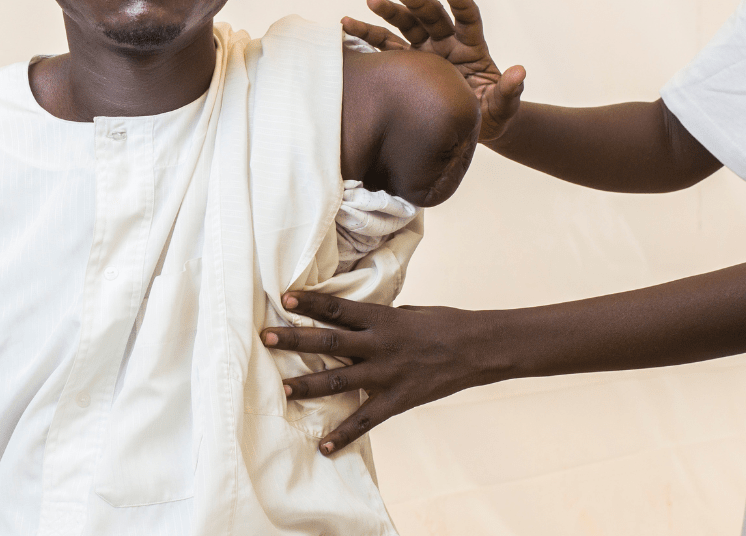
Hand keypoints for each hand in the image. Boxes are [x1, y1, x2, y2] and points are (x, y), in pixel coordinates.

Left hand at [261, 291, 490, 455]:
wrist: (479, 349)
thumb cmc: (442, 324)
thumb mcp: (406, 311)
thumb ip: (376, 318)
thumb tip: (349, 319)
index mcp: (382, 318)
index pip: (339, 308)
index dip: (311, 303)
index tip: (284, 298)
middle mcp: (380, 345)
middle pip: (330, 343)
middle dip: (295, 340)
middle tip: (266, 336)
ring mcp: (388, 374)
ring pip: (340, 381)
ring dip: (308, 385)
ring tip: (281, 388)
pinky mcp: (399, 399)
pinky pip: (366, 420)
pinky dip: (344, 434)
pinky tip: (324, 446)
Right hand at [342, 0, 525, 141]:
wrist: (469, 126)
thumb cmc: (491, 116)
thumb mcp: (503, 107)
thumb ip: (509, 90)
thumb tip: (519, 72)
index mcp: (472, 47)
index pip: (468, 19)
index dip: (461, 3)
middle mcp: (446, 43)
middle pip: (431, 16)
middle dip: (417, 2)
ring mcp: (424, 51)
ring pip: (405, 25)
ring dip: (389, 12)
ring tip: (372, 0)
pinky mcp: (405, 64)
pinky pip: (384, 47)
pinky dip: (367, 35)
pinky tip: (348, 25)